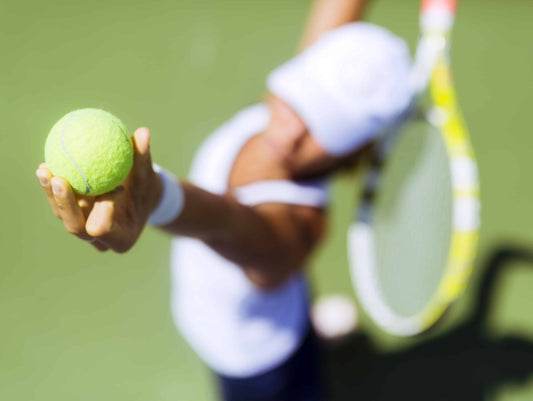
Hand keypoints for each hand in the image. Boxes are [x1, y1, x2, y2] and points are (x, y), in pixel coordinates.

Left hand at [36, 127, 161, 252]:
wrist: (139, 199)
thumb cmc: (146, 187)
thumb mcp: (148, 174)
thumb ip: (144, 158)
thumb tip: (144, 132)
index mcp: (122, 238)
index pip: (103, 228)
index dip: (99, 212)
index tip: (103, 190)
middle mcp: (100, 241)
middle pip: (76, 227)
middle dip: (66, 205)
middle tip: (60, 180)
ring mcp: (84, 232)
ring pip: (64, 216)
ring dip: (53, 194)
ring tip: (45, 169)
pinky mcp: (74, 220)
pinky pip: (60, 205)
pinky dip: (53, 188)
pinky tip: (46, 166)